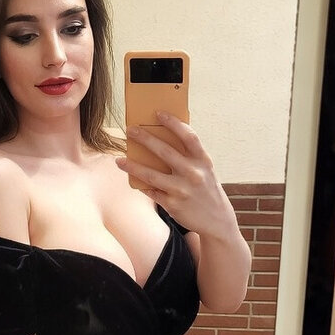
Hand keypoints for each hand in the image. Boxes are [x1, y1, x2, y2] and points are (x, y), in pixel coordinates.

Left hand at [115, 111, 237, 239]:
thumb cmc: (206, 189)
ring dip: (132, 166)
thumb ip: (189, 156)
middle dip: (145, 139)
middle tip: (129, 130)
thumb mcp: (205, 170)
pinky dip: (141, 186)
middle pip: (165, 151)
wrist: (216, 220)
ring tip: (119, 160)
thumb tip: (162, 140)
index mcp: (202, 161)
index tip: (158, 114)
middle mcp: (193, 174)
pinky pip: (151, 192)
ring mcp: (182, 190)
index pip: (188, 136)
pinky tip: (132, 180)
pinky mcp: (173, 204)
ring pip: (151, 175)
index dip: (173, 123)